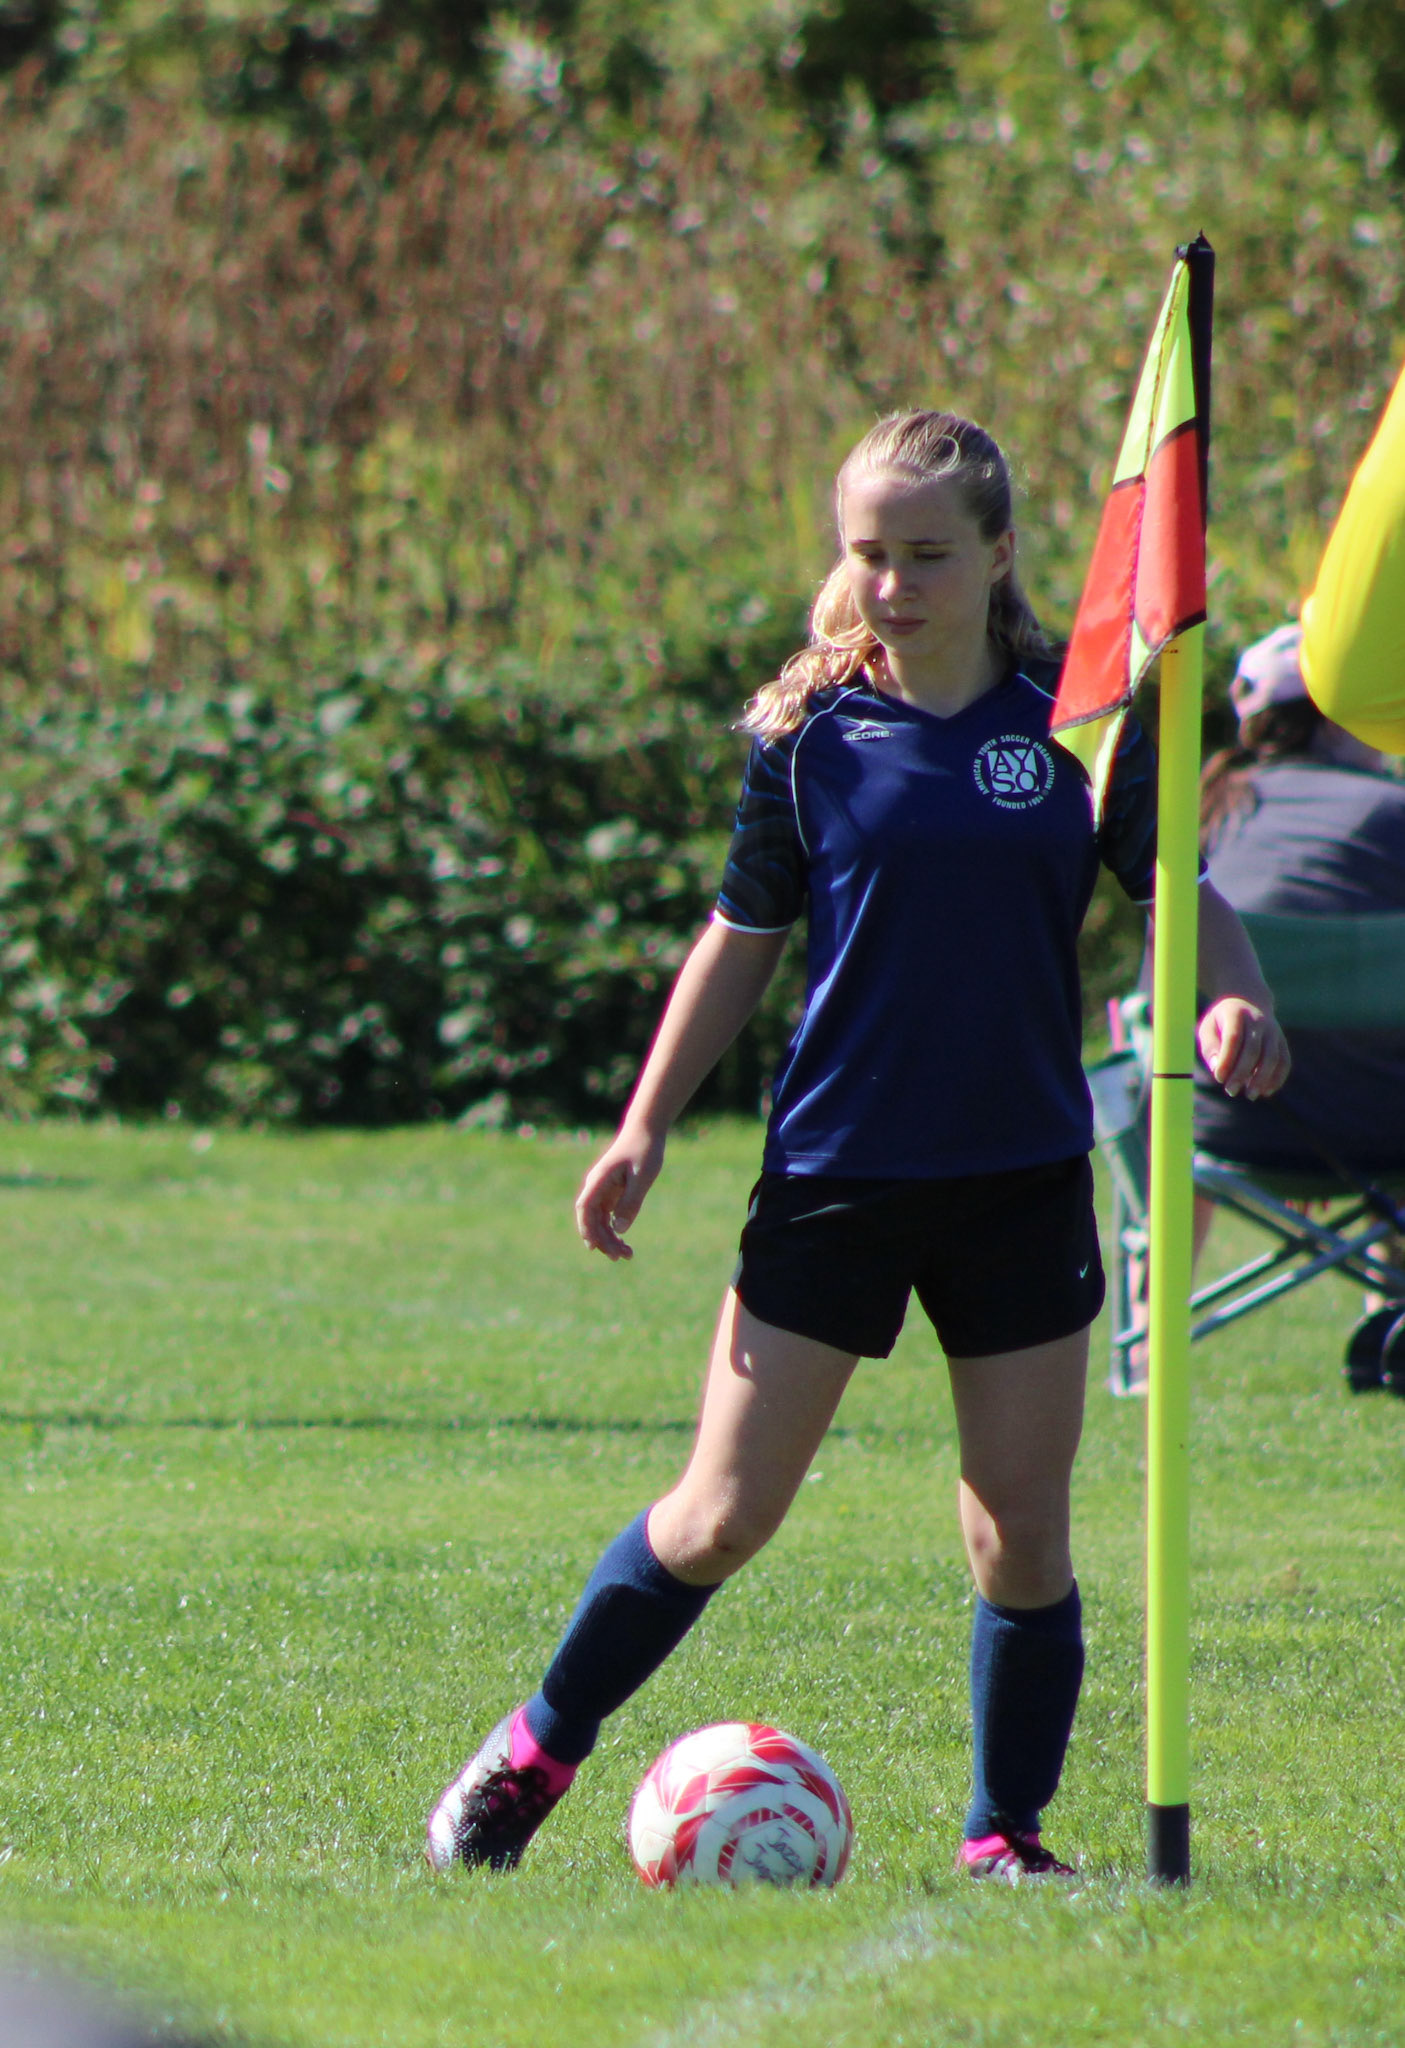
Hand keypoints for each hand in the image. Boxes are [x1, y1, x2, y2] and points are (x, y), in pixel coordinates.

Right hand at [574, 1127, 665, 1259]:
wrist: (645, 1130)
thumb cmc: (644, 1149)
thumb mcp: (642, 1177)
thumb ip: (630, 1202)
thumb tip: (619, 1229)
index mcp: (599, 1179)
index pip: (585, 1207)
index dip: (586, 1228)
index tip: (593, 1246)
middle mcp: (596, 1186)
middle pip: (591, 1219)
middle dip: (602, 1240)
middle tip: (621, 1257)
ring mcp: (602, 1190)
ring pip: (598, 1220)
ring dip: (608, 1238)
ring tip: (626, 1254)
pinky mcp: (611, 1192)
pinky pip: (606, 1216)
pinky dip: (613, 1229)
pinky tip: (623, 1241)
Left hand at [1196, 999, 1291, 1100]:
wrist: (1248, 1001)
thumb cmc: (1222, 1020)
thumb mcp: (1208, 1027)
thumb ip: (1210, 1047)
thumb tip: (1217, 1069)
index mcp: (1236, 1014)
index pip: (1233, 1038)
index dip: (1227, 1060)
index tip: (1218, 1078)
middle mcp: (1258, 1021)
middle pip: (1253, 1050)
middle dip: (1242, 1073)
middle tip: (1230, 1091)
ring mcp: (1273, 1031)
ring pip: (1272, 1056)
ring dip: (1262, 1078)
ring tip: (1250, 1095)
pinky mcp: (1282, 1041)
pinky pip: (1284, 1061)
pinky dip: (1277, 1078)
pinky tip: (1266, 1092)